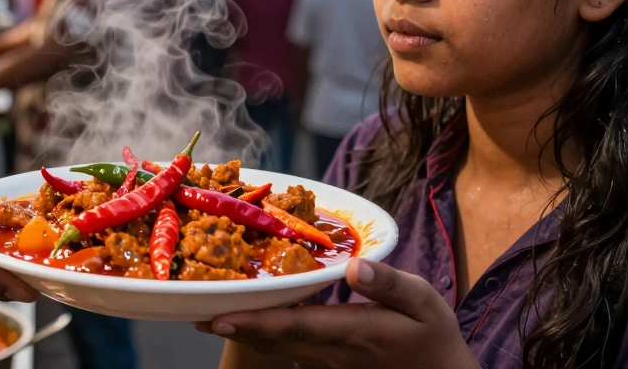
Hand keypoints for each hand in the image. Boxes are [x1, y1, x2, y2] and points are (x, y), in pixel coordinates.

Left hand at [197, 259, 478, 368]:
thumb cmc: (434, 336)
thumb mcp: (424, 303)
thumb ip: (390, 285)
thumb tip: (354, 266)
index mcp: (354, 332)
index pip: (295, 327)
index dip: (255, 323)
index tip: (219, 318)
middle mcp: (333, 350)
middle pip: (274, 339)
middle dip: (234, 326)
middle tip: (193, 313)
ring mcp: (328, 359)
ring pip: (277, 347)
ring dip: (243, 331)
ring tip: (207, 315)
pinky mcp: (329, 360)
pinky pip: (289, 348)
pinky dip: (264, 333)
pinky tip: (247, 319)